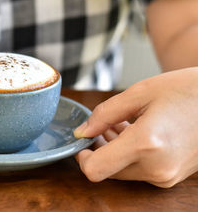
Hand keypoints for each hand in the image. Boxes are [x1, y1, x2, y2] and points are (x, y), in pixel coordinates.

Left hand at [74, 67, 197, 187]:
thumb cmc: (186, 90)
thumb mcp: (139, 93)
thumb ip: (104, 114)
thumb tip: (82, 132)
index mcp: (146, 144)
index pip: (95, 170)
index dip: (82, 157)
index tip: (82, 140)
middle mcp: (156, 167)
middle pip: (107, 170)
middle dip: (99, 148)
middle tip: (104, 124)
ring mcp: (167, 175)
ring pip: (122, 170)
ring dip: (114, 149)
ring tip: (121, 122)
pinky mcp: (173, 176)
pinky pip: (139, 169)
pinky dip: (131, 153)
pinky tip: (136, 129)